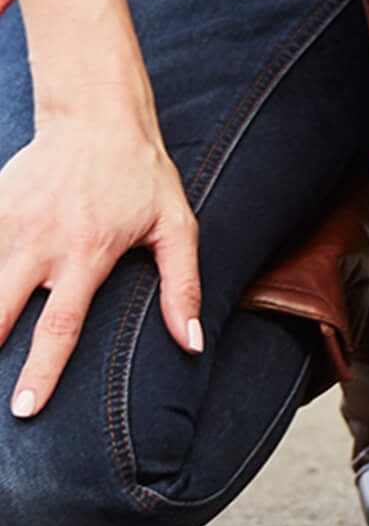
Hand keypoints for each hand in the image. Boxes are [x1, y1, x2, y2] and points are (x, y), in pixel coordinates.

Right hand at [0, 97, 201, 416]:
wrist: (96, 115)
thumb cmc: (141, 174)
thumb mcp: (176, 224)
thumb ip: (183, 285)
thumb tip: (193, 343)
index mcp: (88, 251)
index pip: (60, 325)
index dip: (41, 371)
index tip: (24, 410)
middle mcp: (41, 241)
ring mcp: (9, 224)